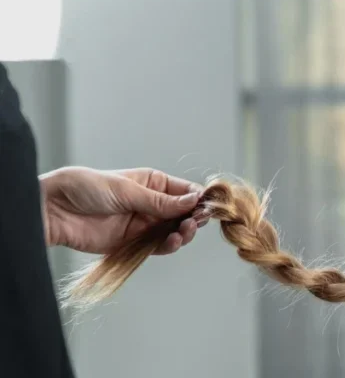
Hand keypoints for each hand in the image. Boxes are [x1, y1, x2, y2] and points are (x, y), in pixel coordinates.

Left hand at [40, 166, 207, 254]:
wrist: (54, 210)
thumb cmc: (86, 188)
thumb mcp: (127, 190)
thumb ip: (160, 201)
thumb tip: (193, 201)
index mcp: (153, 183)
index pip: (185, 191)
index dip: (198, 199)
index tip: (206, 207)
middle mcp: (152, 204)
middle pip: (184, 213)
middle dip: (194, 217)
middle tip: (196, 221)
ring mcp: (144, 224)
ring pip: (175, 231)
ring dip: (184, 232)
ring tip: (184, 231)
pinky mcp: (134, 243)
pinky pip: (159, 246)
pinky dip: (170, 245)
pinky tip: (174, 240)